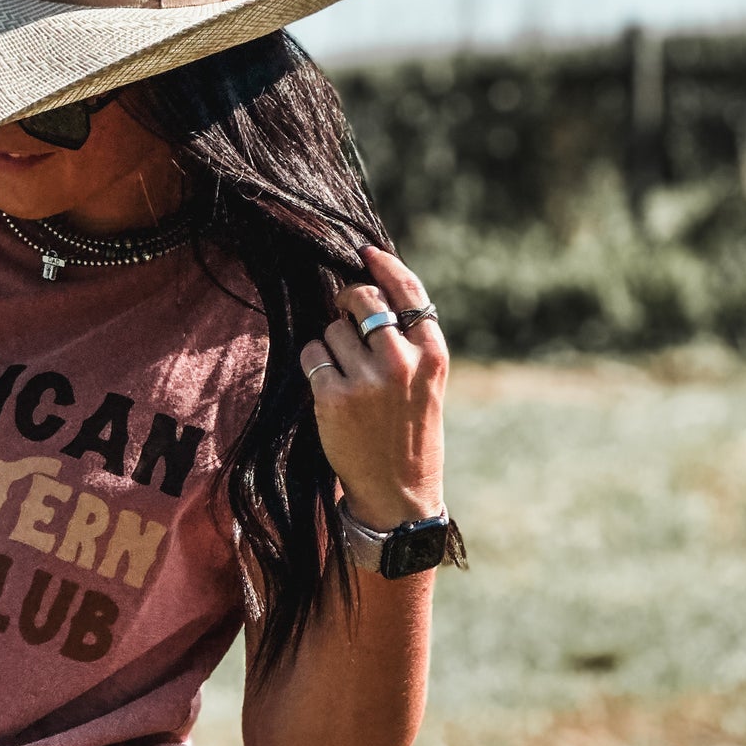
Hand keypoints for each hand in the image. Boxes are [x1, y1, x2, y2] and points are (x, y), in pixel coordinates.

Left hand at [299, 246, 446, 531]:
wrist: (398, 493)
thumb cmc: (410, 433)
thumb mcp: (427, 383)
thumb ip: (408, 341)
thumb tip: (370, 290)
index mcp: (432, 355)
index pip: (408, 291)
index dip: (384, 266)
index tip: (366, 252)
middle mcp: (402, 361)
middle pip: (362, 300)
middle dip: (347, 302)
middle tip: (343, 316)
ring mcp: (368, 380)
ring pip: (332, 329)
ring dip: (330, 342)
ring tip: (346, 375)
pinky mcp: (334, 397)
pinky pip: (312, 354)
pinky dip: (314, 363)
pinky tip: (327, 387)